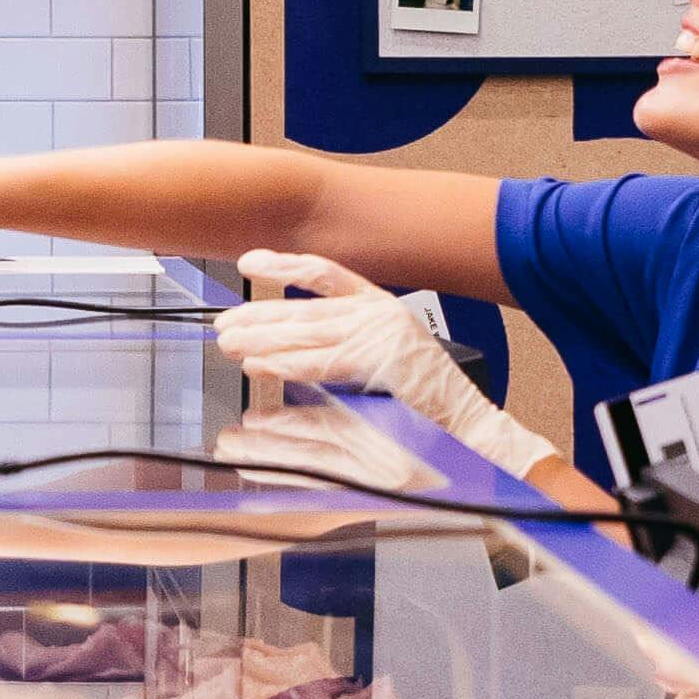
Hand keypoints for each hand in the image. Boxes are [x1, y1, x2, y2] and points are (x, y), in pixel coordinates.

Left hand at [217, 253, 564, 482]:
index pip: (325, 275)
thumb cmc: (429, 416)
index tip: (249, 262)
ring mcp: (383, 335)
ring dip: (263, 337)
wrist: (474, 436)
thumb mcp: (381, 374)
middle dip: (259, 314)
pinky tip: (260, 364)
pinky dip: (286, 362)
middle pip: (306, 306)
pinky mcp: (381, 364)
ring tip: (231, 343)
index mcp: (382, 309)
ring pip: (307, 330)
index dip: (284, 263)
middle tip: (224, 324)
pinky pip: (321, 361)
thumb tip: (280, 366)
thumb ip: (338, 363)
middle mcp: (381, 314)